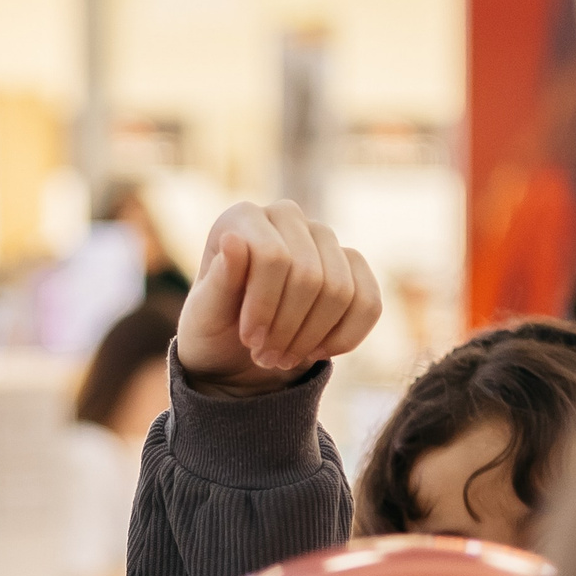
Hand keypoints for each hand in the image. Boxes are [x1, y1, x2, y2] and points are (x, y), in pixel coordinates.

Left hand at [176, 200, 382, 393]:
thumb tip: (233, 240)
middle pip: (310, 275)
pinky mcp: (352, 265)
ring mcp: (323, 238)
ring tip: (282, 358)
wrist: (236, 354)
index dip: (264, 305)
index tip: (249, 340)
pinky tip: (315, 352)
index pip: (273, 256)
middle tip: (264, 357)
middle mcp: (286, 216)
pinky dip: (344, 338)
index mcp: (243, 218)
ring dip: (311, 338)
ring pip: (341, 291)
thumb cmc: (214, 329)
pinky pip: (369, 302)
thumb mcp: (205, 316)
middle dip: (288, 327)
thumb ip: (219, 282)